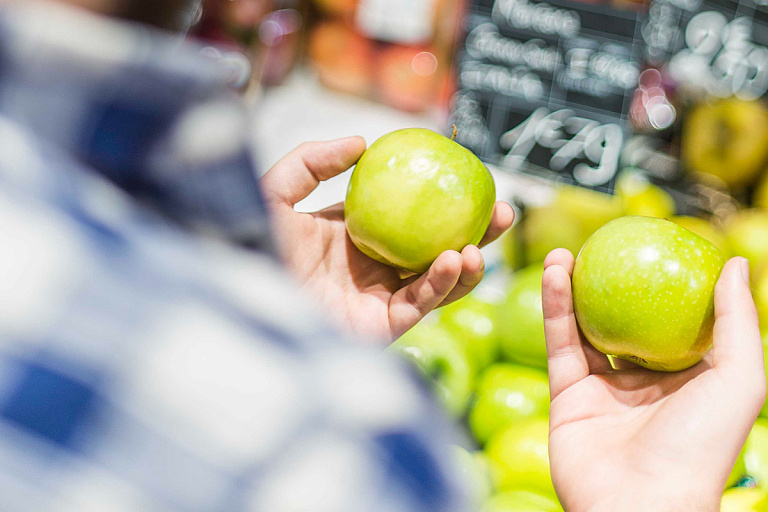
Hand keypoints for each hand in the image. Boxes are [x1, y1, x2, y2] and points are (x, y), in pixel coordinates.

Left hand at [259, 136, 513, 341]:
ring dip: (467, 263)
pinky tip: (454, 260)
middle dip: (474, 233)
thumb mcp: (276, 191)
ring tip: (481, 243)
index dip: (443, 201)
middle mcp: (372, 267)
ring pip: (438, 281)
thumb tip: (362, 142)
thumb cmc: (248, 245)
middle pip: (435, 248)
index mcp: (354, 235)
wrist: (238, 297)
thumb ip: (313, 161)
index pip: (410, 216)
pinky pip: (420, 304)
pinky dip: (441, 283)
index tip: (471, 179)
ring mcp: (378, 298)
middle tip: (502, 212)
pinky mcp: (380, 327)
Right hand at [542, 249, 765, 511]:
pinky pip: (560, 343)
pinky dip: (554, 307)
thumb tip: (737, 263)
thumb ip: (738, 321)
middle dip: (609, 284)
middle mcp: (643, 383)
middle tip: (601, 248)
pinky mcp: (567, 396)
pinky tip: (554, 273)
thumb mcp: (740, 379)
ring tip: (563, 252)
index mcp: (687, 380)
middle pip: (623, 321)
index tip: (652, 247)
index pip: (673, 322)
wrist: (640, 504)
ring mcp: (603, 390)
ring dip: (572, 288)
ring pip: (584, 328)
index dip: (662, 285)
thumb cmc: (700, 447)